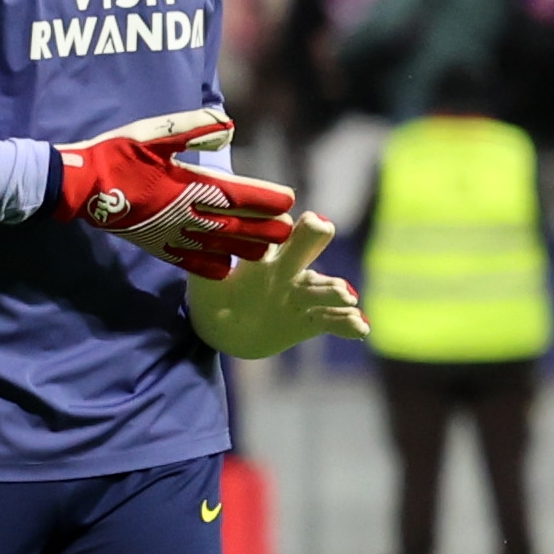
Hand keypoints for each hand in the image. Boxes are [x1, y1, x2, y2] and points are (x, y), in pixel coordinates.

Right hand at [54, 109, 296, 278]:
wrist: (79, 186)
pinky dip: (211, 266)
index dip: (265, 199)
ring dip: (246, 249)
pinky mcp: (158, 246)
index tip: (288, 201)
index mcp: (189, 185)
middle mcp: (186, 214)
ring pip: (219, 247)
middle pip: (236, 226)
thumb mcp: (155, 133)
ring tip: (268, 251)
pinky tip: (227, 269)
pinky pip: (190, 262)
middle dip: (264, 229)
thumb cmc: (118, 154)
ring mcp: (172, 234)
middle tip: (288, 231)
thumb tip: (229, 125)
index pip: (238, 194)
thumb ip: (194, 127)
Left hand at [190, 211, 368, 357]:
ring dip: (335, 288)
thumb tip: (194, 240)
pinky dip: (349, 324)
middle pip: (308, 243)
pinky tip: (360, 327)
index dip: (277, 224)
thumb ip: (204, 264)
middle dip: (313, 236)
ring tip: (345, 295)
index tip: (283, 222)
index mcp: (265, 254)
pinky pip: (334, 321)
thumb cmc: (213, 299)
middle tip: (318, 228)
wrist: (228, 332)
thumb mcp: (204, 282)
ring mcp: (303, 295)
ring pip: (325, 286)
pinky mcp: (312, 321)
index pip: (276, 230)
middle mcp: (289, 268)